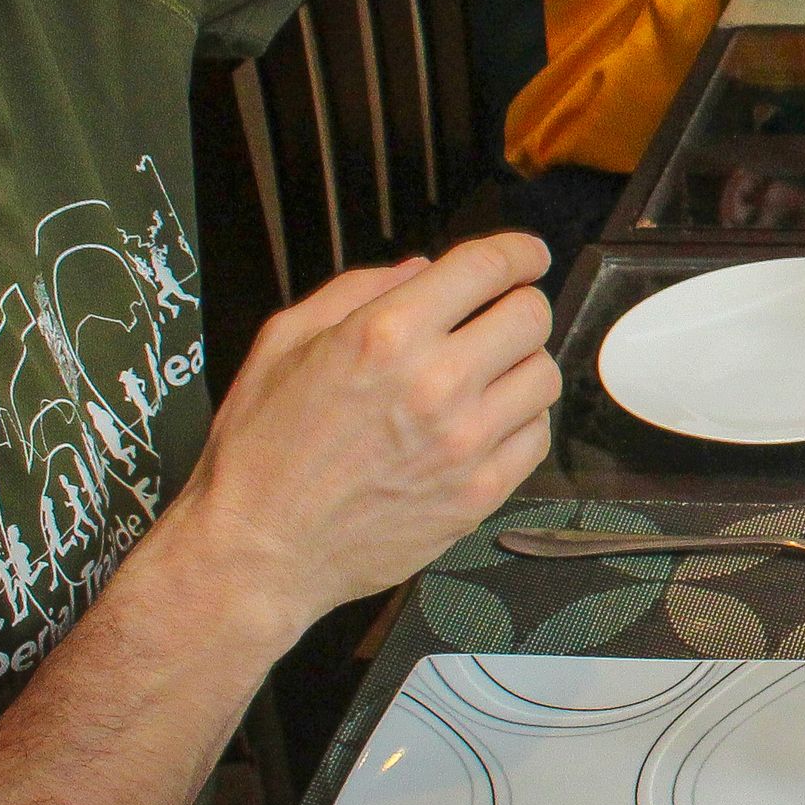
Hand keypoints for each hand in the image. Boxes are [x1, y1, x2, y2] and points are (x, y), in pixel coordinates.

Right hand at [169, 232, 561, 636]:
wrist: (259, 551)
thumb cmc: (261, 449)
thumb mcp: (284, 342)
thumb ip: (358, 290)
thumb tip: (423, 268)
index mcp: (387, 334)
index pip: (488, 266)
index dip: (518, 253)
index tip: (526, 257)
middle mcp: (437, 382)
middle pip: (532, 316)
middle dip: (518, 306)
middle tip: (498, 319)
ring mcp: (465, 442)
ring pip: (544, 375)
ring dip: (521, 366)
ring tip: (488, 376)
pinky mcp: (480, 493)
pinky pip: (537, 437)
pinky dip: (521, 422)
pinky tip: (486, 424)